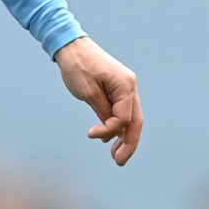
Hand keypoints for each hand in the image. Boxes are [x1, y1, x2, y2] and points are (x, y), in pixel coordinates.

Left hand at [55, 36, 143, 165]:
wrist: (72, 47)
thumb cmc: (78, 67)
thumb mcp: (88, 92)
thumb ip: (102, 112)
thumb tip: (112, 130)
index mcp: (125, 85)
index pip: (124, 117)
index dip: (110, 131)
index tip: (90, 134)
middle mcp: (131, 87)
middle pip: (136, 121)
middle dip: (129, 143)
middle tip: (118, 162)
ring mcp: (126, 88)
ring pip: (131, 119)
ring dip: (125, 138)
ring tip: (116, 157)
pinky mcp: (118, 90)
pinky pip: (123, 112)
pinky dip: (118, 127)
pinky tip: (109, 140)